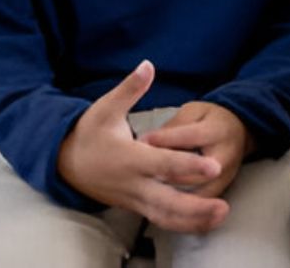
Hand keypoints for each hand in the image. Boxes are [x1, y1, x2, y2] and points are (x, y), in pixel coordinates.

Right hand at [56, 61, 228, 232]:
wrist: (65, 163)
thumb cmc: (88, 133)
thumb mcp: (105, 107)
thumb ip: (130, 88)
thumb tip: (147, 65)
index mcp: (130, 158)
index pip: (164, 165)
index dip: (190, 166)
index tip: (214, 166)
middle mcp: (134, 183)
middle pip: (168, 202)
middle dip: (196, 207)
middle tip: (223, 207)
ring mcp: (135, 199)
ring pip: (166, 217)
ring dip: (194, 220)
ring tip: (221, 215)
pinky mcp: (136, 206)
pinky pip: (161, 219)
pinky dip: (183, 223)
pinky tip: (205, 222)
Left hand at [139, 102, 251, 199]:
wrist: (240, 130)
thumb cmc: (211, 119)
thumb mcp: (193, 112)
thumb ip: (173, 127)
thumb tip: (147, 142)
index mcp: (215, 131)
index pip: (188, 137)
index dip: (164, 140)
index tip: (142, 143)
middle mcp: (223, 157)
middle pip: (192, 172)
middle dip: (165, 174)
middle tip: (143, 174)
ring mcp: (225, 177)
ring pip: (197, 194)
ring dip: (173, 196)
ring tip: (150, 193)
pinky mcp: (222, 190)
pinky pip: (201, 204)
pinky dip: (183, 210)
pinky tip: (163, 208)